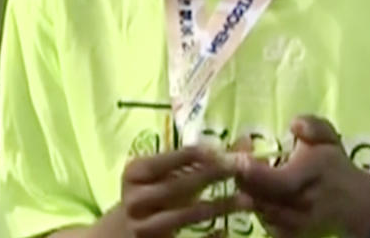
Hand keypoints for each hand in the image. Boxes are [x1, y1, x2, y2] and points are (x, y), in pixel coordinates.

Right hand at [119, 146, 248, 237]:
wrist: (122, 234)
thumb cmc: (152, 195)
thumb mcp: (167, 174)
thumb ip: (202, 159)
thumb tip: (246, 141)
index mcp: (135, 173)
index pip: (169, 158)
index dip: (198, 153)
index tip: (225, 150)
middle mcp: (135, 198)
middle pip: (177, 185)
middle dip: (212, 175)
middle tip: (241, 168)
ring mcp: (141, 227)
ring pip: (183, 216)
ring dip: (217, 207)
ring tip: (247, 201)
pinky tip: (225, 231)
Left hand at [233, 116, 369, 237]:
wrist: (354, 205)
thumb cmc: (335, 167)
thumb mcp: (329, 138)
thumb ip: (314, 126)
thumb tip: (294, 125)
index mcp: (308, 177)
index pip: (274, 181)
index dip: (250, 168)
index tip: (243, 150)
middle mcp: (299, 205)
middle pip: (256, 195)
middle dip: (242, 175)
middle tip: (242, 157)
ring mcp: (293, 225)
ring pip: (255, 207)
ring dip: (249, 190)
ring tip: (254, 172)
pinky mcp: (288, 235)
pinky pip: (262, 220)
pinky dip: (259, 205)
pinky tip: (264, 191)